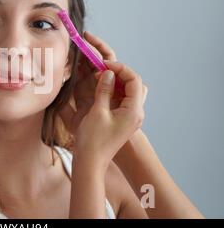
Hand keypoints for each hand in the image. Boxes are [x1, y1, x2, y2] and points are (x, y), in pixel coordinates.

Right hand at [59, 32, 147, 149]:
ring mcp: (130, 117)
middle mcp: (136, 113)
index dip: (119, 68)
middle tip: (103, 69)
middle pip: (135, 84)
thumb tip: (108, 73)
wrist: (91, 162)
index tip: (103, 65)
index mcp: (133, 111)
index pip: (134, 80)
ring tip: (101, 77)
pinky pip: (123, 99)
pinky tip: (101, 89)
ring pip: (131, 91)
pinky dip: (114, 90)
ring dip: (118, 81)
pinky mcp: (122, 120)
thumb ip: (104, 90)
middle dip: (121, 73)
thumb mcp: (97, 112)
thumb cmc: (93, 140)